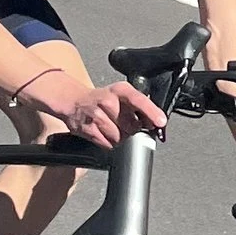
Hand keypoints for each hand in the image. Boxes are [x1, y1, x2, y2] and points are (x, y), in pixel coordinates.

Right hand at [47, 75, 166, 149]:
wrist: (75, 101)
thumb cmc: (103, 99)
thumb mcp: (123, 94)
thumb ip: (140, 106)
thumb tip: (157, 121)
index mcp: (120, 90)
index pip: (138, 100)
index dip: (151, 112)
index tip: (160, 122)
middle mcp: (108, 101)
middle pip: (132, 126)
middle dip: (133, 129)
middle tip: (125, 122)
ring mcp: (96, 115)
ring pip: (120, 137)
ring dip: (120, 137)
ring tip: (113, 127)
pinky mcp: (88, 129)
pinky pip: (108, 144)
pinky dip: (109, 142)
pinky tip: (105, 132)